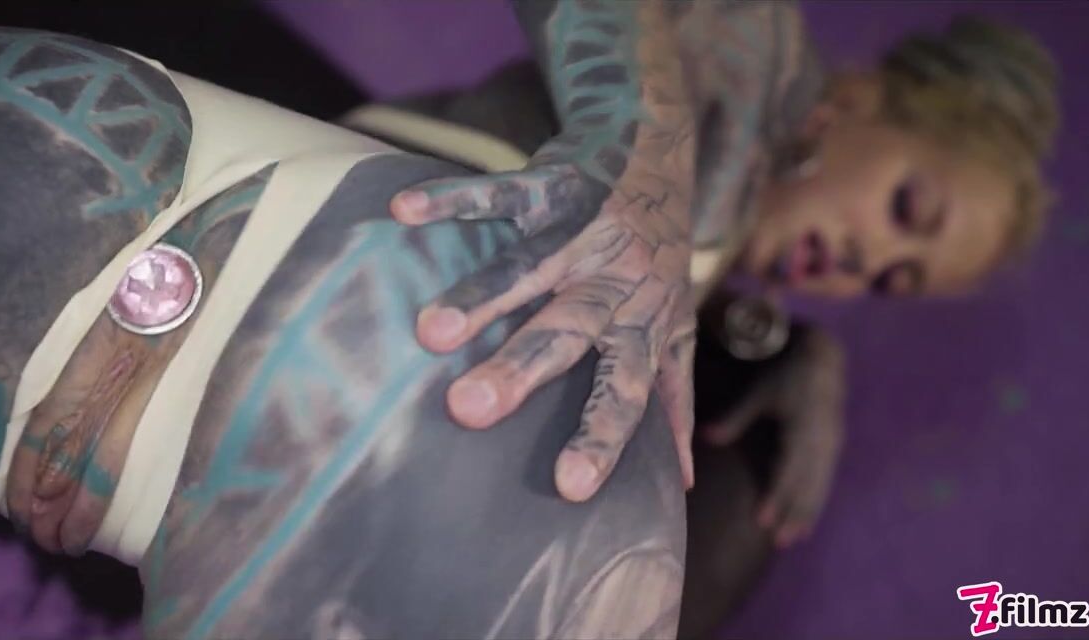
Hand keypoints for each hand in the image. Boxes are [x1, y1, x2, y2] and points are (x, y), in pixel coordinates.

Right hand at [390, 126, 696, 502]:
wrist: (654, 148)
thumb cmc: (656, 256)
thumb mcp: (674, 324)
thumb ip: (674, 395)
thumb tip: (683, 482)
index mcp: (643, 323)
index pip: (625, 387)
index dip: (602, 434)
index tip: (569, 486)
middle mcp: (614, 280)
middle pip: (568, 330)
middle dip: (520, 369)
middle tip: (469, 410)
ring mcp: (583, 230)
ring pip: (530, 266)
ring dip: (483, 294)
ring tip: (432, 331)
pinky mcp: (551, 184)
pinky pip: (499, 191)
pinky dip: (453, 199)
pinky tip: (404, 210)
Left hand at [704, 328, 845, 547]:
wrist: (823, 358)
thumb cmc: (786, 374)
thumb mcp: (760, 393)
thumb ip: (735, 418)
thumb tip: (705, 438)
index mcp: (803, 429)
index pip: (788, 470)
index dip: (777, 497)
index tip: (764, 520)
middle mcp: (822, 442)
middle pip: (807, 485)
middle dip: (794, 514)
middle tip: (779, 541)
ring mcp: (832, 445)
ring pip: (820, 486)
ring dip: (807, 513)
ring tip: (794, 538)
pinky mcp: (836, 446)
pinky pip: (827, 479)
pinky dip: (818, 501)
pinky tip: (809, 519)